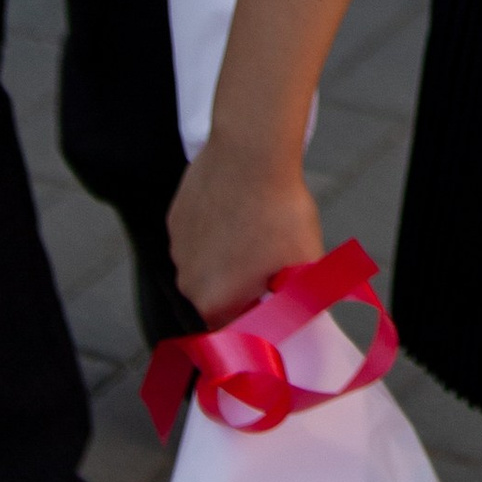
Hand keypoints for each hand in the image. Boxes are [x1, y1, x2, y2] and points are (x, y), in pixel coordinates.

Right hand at [168, 137, 325, 330]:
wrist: (252, 153)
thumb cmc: (280, 209)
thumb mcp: (306, 262)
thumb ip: (300, 301)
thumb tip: (304, 318)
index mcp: (215, 303)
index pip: (235, 327)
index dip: (258, 312)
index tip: (273, 294)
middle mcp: (188, 283)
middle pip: (219, 297)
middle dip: (244, 285)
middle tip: (270, 257)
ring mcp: (177, 249)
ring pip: (206, 265)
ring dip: (227, 256)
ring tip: (256, 227)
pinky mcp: (176, 219)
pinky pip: (197, 237)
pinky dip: (215, 230)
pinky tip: (238, 209)